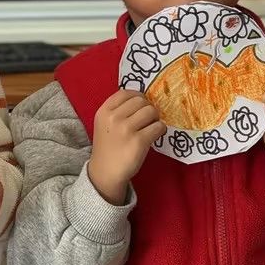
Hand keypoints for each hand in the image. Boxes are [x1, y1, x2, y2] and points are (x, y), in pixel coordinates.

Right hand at [88, 90, 166, 204]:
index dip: (138, 96)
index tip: (141, 105)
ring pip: (151, 111)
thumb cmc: (108, 147)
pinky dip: (160, 130)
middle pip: (141, 101)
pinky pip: (158, 127)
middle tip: (149, 118)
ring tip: (152, 126)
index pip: (125, 93)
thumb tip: (142, 100)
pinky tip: (155, 135)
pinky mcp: (139, 141)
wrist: (106, 171)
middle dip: (148, 108)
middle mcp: (114, 118)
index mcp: (104, 111)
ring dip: (156, 118)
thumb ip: (117, 110)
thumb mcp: (104, 124)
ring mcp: (126, 129)